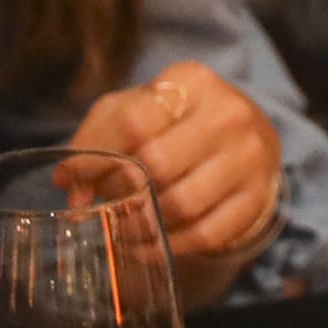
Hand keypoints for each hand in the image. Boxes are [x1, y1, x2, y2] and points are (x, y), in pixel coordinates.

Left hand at [65, 63, 283, 264]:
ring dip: (143, 225)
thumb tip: (69, 183)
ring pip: (182, 204)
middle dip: (120, 192)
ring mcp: (249, 156)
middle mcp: (228, 113)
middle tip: (107, 204)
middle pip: (157, 164)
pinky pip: (206, 234)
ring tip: (124, 228)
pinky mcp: (258, 197)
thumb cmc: (175, 122)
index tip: (77, 181)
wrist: (242, 138)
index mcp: (192, 81)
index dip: (97, 158)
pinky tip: (153, 243)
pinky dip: (171, 246)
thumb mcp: (133, 111)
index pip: (134, 122)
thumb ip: (94, 139)